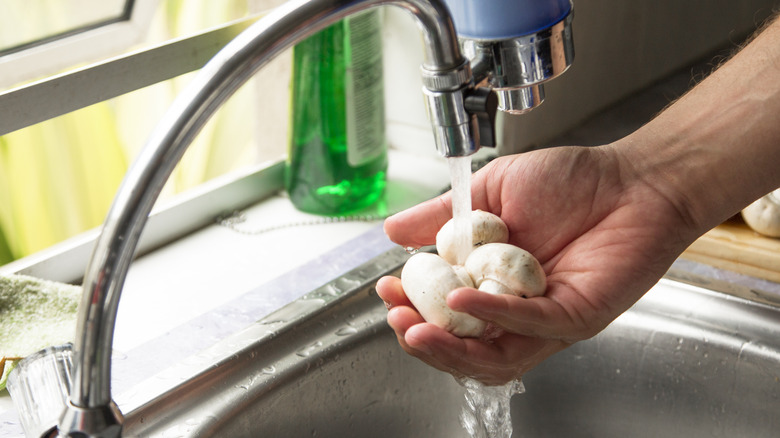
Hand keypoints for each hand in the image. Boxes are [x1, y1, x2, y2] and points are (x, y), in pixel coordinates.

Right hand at [377, 145, 698, 384]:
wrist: (632, 178)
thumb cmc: (571, 183)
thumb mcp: (490, 192)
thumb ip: (443, 215)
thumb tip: (393, 232)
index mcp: (492, 283)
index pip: (444, 313)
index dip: (412, 308)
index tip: (386, 290)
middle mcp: (516, 309)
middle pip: (464, 347)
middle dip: (423, 340)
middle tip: (397, 320)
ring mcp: (546, 319)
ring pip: (493, 356)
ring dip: (450, 347)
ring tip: (417, 330)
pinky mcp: (576, 316)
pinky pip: (530, 326)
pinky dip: (493, 315)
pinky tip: (462, 298)